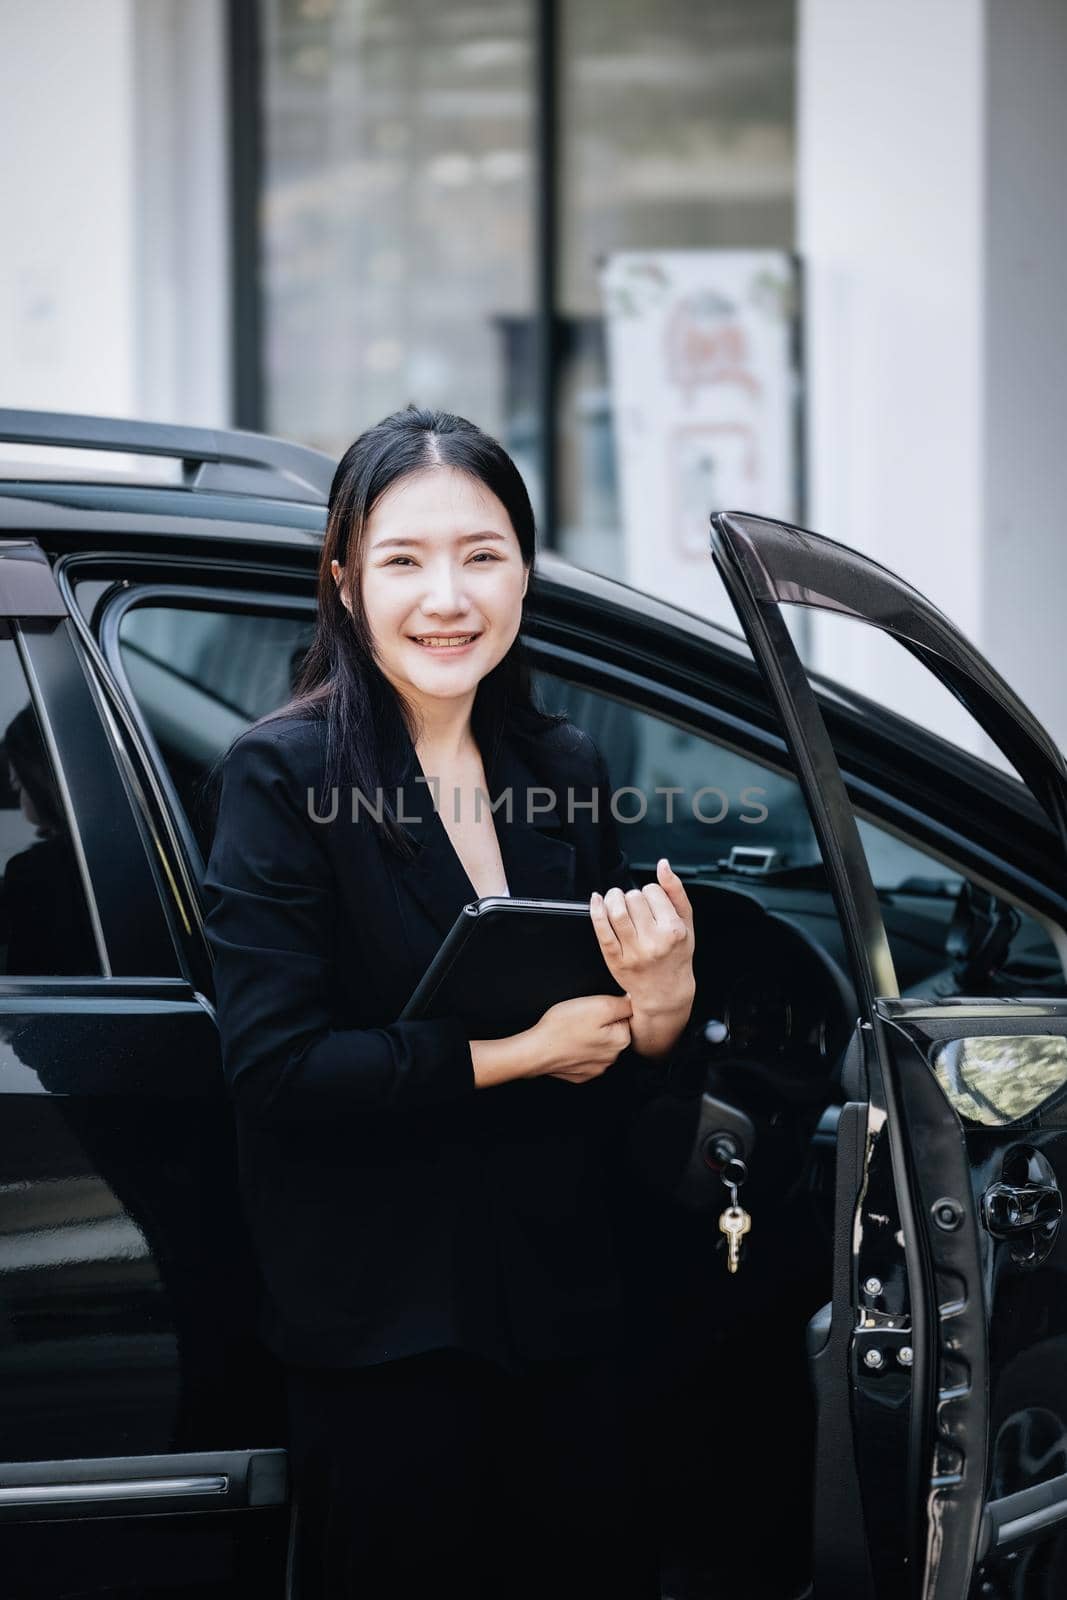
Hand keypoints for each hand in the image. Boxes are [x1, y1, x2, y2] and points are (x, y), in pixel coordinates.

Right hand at [527, 993, 633, 1084]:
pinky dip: (579, 1050)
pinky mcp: (581, 1074)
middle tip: (581, 1017)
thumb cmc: (564, 1026)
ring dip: (590, 1037)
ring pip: (599, 1045)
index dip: (609, 1007)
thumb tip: (634, 1001)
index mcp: (621, 1040)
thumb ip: (623, 1003)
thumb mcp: (599, 1004)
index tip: (593, 1008)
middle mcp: (613, 1058)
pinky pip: (585, 1057)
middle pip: (613, 1031)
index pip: (625, 1017)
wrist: (536, 1051)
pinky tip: (568, 1043)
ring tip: (573, 1030)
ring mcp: (597, 1069)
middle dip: (601, 1023)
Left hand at [590, 858, 695, 1028]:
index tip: (652, 903)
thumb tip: (663, 865)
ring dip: (613, 898)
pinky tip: (597, 901)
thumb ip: (676, 891)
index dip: (651, 892)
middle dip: (633, 897)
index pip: (653, 891)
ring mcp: (633, 951)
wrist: (665, 992)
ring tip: (616, 900)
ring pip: (616, 910)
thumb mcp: (687, 923)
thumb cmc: (676, 955)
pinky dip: (596, 910)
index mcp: (673, 930)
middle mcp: (654, 941)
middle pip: (634, 898)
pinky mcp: (615, 959)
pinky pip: (601, 930)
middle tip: (637, 908)